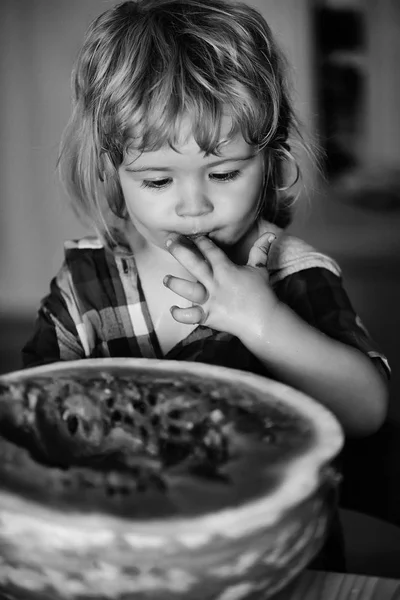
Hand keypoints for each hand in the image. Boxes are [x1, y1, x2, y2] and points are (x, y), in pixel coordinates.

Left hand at [163, 232, 278, 338]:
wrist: (263, 321)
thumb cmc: (261, 294)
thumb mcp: (260, 269)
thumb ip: (261, 250)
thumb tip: (271, 234)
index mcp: (227, 270)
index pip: (211, 251)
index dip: (201, 241)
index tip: (192, 234)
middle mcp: (215, 284)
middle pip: (194, 264)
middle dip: (180, 252)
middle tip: (169, 242)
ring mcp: (210, 301)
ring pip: (187, 290)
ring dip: (175, 284)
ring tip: (165, 279)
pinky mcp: (208, 317)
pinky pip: (189, 316)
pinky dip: (179, 314)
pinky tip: (173, 309)